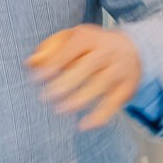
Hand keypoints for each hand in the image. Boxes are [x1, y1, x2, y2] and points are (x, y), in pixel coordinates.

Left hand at [27, 24, 144, 128]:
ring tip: (60, 110)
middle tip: (47, 97)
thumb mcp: (71, 39)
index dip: (53, 63)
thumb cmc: (92, 46)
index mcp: (89, 37)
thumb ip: (49, 50)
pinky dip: (100, 115)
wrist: (132, 48)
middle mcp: (107, 51)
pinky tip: (84, 125)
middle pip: (88, 66)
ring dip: (80, 99)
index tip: (36, 78)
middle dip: (66, 82)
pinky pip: (114, 102)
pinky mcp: (127, 87)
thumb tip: (30, 64)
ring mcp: (120, 69)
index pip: (71, 49)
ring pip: (102, 84)